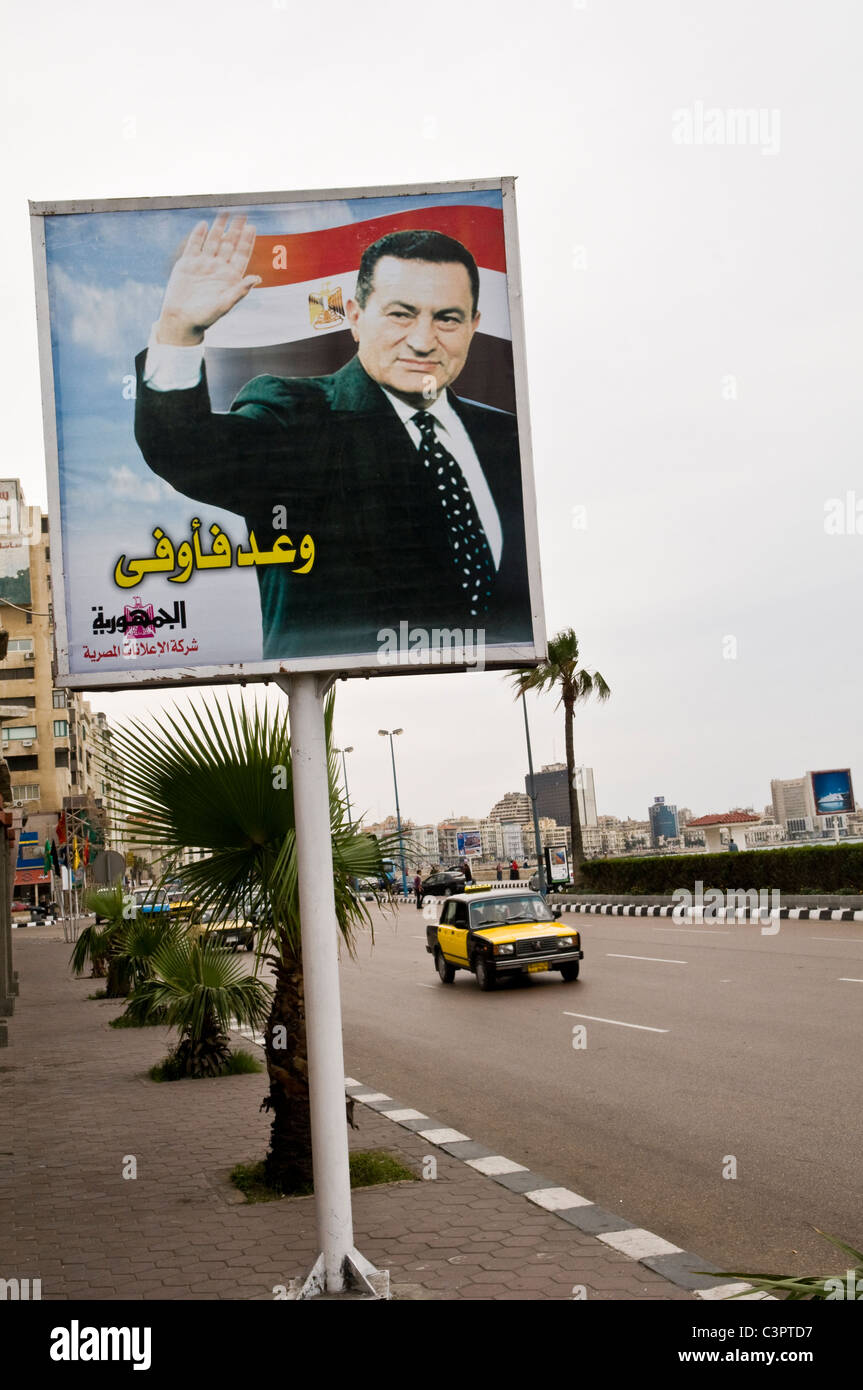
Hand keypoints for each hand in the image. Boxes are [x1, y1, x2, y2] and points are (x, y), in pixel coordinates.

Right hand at [156, 214, 259, 345]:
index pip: (241, 255)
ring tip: (225, 214)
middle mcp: (217, 268)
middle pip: (228, 245)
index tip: (252, 227)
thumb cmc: (205, 317)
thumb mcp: (225, 305)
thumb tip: (258, 278)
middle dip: (235, 230)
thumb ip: (240, 291)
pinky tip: (204, 224)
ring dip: (219, 228)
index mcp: (229, 277)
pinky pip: (194, 245)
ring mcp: (202, 264)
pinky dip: (199, 235)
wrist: (181, 319)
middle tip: (242, 215)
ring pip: (213, 242)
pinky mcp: (187, 264)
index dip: (247, 241)